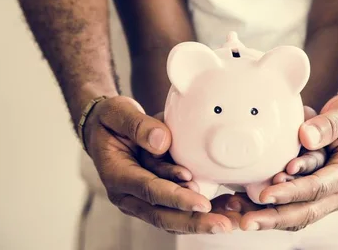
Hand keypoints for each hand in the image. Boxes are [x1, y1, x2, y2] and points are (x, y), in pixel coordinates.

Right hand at [82, 95, 231, 233]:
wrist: (105, 128)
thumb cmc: (111, 120)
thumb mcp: (117, 112)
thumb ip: (138, 125)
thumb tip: (161, 142)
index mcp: (117, 175)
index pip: (150, 191)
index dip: (176, 198)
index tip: (202, 203)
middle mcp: (128, 194)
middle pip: (163, 215)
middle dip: (194, 221)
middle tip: (224, 224)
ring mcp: (141, 199)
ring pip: (173, 218)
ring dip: (202, 222)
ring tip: (231, 221)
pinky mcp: (155, 197)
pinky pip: (178, 209)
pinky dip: (201, 212)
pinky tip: (225, 208)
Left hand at [224, 93, 337, 230]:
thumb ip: (329, 123)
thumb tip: (306, 137)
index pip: (318, 188)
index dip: (292, 193)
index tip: (267, 194)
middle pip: (304, 212)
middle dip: (274, 217)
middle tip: (247, 221)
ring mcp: (323, 196)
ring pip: (293, 215)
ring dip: (265, 216)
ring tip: (236, 211)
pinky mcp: (308, 194)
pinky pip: (286, 207)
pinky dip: (264, 208)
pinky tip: (240, 204)